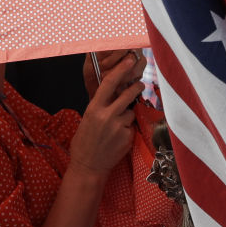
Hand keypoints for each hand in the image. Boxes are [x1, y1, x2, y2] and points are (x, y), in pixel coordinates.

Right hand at [68, 54, 145, 174]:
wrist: (89, 165)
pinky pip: (132, 126)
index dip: (120, 70)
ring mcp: (119, 126)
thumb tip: (114, 94)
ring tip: (115, 127)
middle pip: (127, 94)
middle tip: (140, 84)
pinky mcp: (128, 136)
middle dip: (136, 87)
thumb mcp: (87, 119)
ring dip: (127, 116)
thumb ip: (100, 106)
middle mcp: (107, 115)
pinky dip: (128, 129)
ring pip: (130, 112)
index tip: (129, 60)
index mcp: (93, 108)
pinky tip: (118, 138)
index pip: (109, 83)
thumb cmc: (85, 142)